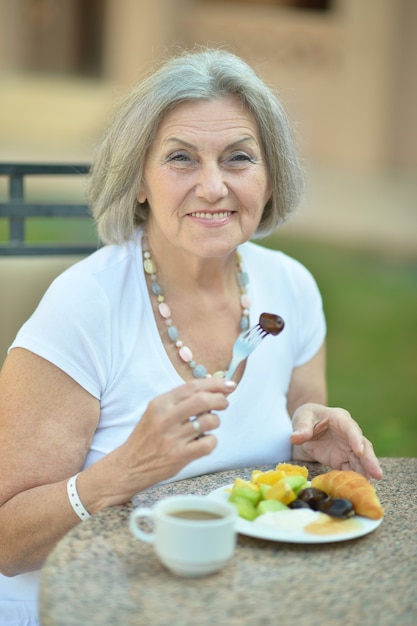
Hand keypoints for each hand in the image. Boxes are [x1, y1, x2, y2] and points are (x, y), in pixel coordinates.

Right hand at [103, 378, 235, 501]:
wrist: (129, 465)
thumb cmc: (147, 437)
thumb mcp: (157, 412)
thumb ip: (180, 401)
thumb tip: (212, 389)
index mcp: (160, 403)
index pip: (192, 386)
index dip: (215, 383)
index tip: (229, 384)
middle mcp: (166, 418)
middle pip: (203, 400)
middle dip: (220, 399)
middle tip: (224, 403)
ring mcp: (173, 438)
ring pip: (209, 421)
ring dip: (215, 421)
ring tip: (207, 426)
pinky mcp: (180, 456)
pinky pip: (209, 443)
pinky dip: (211, 441)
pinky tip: (202, 442)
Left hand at [290, 403, 382, 479]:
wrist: (307, 426)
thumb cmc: (307, 417)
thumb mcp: (302, 417)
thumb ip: (301, 427)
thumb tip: (296, 438)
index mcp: (340, 419)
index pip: (350, 428)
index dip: (356, 439)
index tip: (359, 451)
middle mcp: (349, 434)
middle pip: (363, 447)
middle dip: (369, 460)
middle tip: (377, 474)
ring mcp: (347, 448)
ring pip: (360, 461)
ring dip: (365, 473)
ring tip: (369, 486)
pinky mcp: (342, 460)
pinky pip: (351, 469)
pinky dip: (354, 478)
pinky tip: (358, 488)